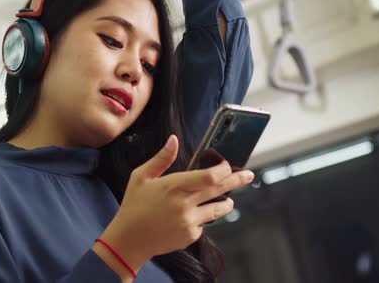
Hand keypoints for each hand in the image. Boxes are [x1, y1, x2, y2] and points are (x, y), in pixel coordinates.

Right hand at [98, 134, 253, 270]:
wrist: (129, 240)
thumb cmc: (133, 205)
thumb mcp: (141, 177)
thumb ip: (161, 158)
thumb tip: (173, 139)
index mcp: (174, 186)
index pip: (210, 176)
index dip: (223, 169)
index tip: (226, 165)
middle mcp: (185, 204)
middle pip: (220, 189)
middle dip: (237, 180)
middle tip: (248, 175)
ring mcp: (189, 222)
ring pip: (218, 209)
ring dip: (226, 202)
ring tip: (229, 199)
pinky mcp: (190, 235)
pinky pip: (204, 223)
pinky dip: (202, 217)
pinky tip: (192, 215)